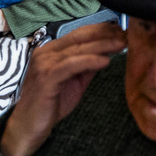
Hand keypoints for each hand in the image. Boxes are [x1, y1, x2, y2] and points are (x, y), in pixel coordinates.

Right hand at [0, 22, 126, 155]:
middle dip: (104, 34)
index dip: (101, 30)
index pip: (79, 33)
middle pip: (80, 37)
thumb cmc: (51, 103)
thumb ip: (87, 65)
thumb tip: (106, 52)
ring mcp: (44, 63)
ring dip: (102, 45)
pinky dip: (89, 61)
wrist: (29, 126)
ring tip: (121, 44)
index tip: (121, 29)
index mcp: (52, 50)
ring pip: (77, 49)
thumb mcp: (74, 81)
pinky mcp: (46, 78)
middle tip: (126, 34)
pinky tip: (105, 61)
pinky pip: (71, 65)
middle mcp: (46, 52)